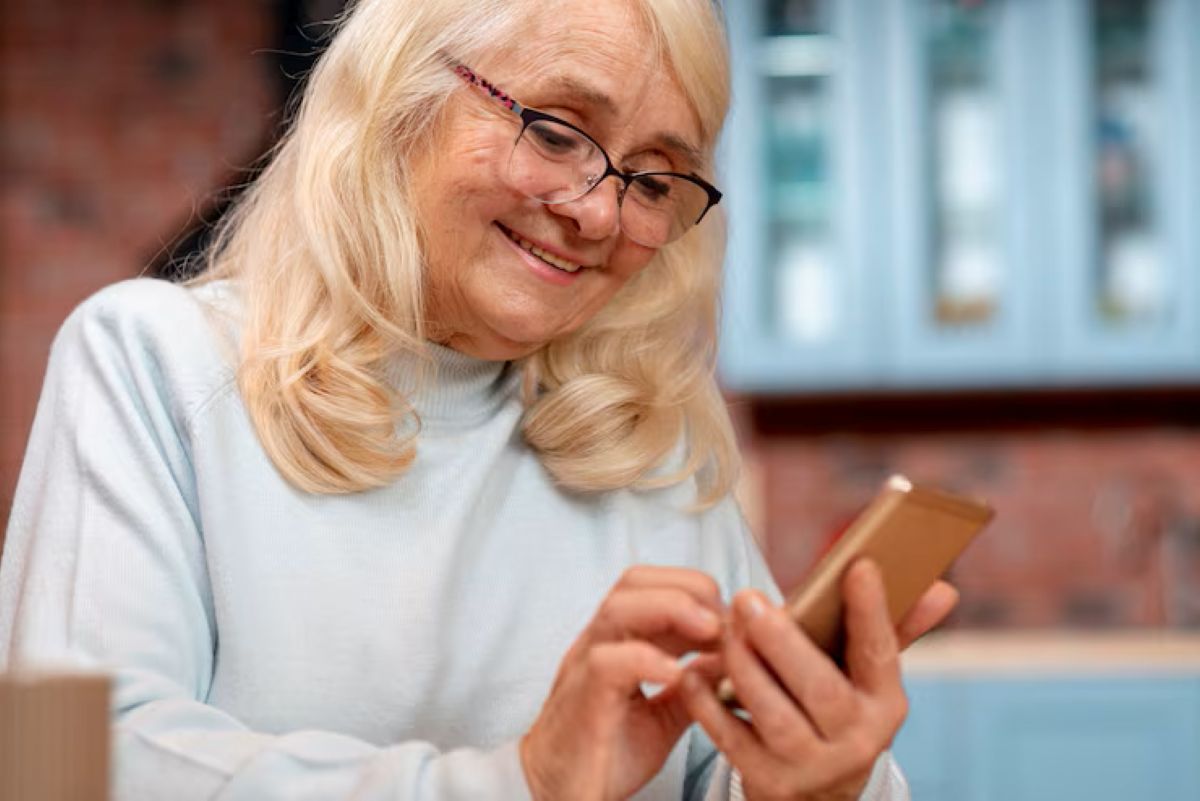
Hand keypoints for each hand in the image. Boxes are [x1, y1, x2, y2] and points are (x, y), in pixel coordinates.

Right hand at [520, 566, 724, 800]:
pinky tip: (677, 673)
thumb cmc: (604, 755)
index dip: (697, 591)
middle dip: (688, 589)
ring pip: (619, 609)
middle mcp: (600, 643)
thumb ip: (693, 685)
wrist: (554, 795)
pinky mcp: (581, 699)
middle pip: (636, 582)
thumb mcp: (663, 717)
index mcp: (619, 641)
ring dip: (672, 610)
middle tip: (725, 619)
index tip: (733, 620)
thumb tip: (732, 659)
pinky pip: (606, 663)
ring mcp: (585, 665)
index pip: (653, 586)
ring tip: (709, 631)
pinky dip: (646, 659)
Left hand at [680, 560, 954, 800]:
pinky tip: (694, 670)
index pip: (882, 653)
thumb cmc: (837, 709)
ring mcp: (810, 766)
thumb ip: (893, 629)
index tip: (859, 565)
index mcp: (885, 704)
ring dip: (745, 667)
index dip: (872, 611)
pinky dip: (709, 704)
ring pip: (775, 715)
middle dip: (783, 642)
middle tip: (748, 598)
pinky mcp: (768, 782)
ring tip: (724, 627)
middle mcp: (855, 741)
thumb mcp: (867, 678)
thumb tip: (943, 589)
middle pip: (821, 690)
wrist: (816, 793)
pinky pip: (733, 740)